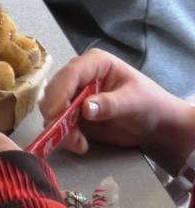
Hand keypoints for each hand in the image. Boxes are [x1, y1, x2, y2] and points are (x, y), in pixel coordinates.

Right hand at [39, 50, 194, 173]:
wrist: (156, 123)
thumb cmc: (150, 104)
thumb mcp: (135, 101)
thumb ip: (111, 104)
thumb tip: (85, 107)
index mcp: (95, 63)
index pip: (71, 73)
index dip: (60, 92)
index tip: (57, 113)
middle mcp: (79, 75)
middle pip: (55, 90)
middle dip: (56, 112)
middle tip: (63, 133)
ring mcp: (74, 94)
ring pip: (52, 108)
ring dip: (59, 127)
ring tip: (78, 143)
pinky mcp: (73, 112)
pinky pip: (59, 123)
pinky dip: (65, 135)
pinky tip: (80, 144)